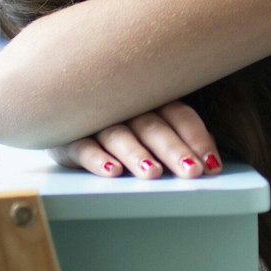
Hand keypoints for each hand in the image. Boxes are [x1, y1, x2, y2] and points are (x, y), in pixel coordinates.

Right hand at [51, 101, 222, 178]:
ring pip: (119, 134)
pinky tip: (111, 170)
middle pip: (153, 126)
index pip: (179, 115)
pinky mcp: (67, 135)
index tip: (212, 164)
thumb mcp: (148, 120)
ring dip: (136, 153)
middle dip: (173, 149)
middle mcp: (124, 104)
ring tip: (152, 172)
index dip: (196, 138)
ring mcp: (94, 118)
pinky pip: (82, 146)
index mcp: (150, 98)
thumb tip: (211, 159)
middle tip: (190, 171)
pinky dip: (97, 158)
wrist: (58, 102)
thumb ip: (178, 136)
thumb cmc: (115, 117)